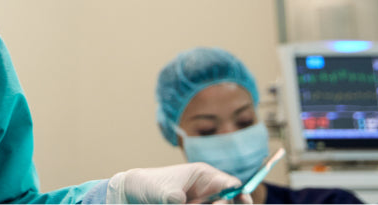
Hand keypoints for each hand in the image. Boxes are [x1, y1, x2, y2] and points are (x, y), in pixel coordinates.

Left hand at [105, 163, 248, 203]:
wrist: (134, 194)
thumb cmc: (149, 184)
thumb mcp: (162, 191)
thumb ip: (175, 198)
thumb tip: (183, 203)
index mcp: (204, 176)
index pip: (231, 184)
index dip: (241, 193)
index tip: (243, 200)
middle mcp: (207, 191)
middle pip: (228, 202)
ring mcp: (202, 203)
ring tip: (188, 204)